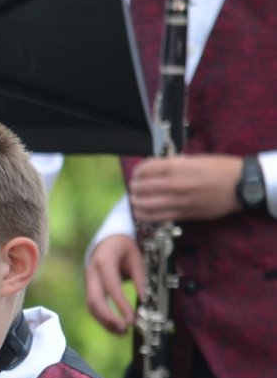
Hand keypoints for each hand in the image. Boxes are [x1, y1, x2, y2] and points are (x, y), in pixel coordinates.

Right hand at [84, 234, 144, 334]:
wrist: (107, 241)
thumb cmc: (124, 248)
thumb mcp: (136, 258)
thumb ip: (141, 279)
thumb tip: (145, 302)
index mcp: (103, 262)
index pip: (111, 288)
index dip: (120, 305)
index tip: (132, 319)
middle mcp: (91, 273)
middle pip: (94, 300)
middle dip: (108, 318)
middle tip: (124, 329)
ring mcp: (87, 282)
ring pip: (91, 306)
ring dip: (105, 322)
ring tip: (122, 333)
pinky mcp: (89, 289)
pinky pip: (93, 307)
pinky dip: (103, 319)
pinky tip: (115, 327)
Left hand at [128, 154, 242, 223]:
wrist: (242, 185)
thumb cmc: (222, 168)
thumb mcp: (196, 159)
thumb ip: (175, 164)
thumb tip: (157, 168)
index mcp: (178, 167)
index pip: (146, 169)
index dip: (138, 172)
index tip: (138, 174)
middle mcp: (175, 184)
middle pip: (142, 187)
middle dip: (135, 187)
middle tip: (134, 187)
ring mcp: (178, 201)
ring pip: (145, 205)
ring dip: (136, 203)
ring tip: (135, 200)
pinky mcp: (184, 214)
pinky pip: (157, 218)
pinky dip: (145, 215)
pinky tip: (142, 213)